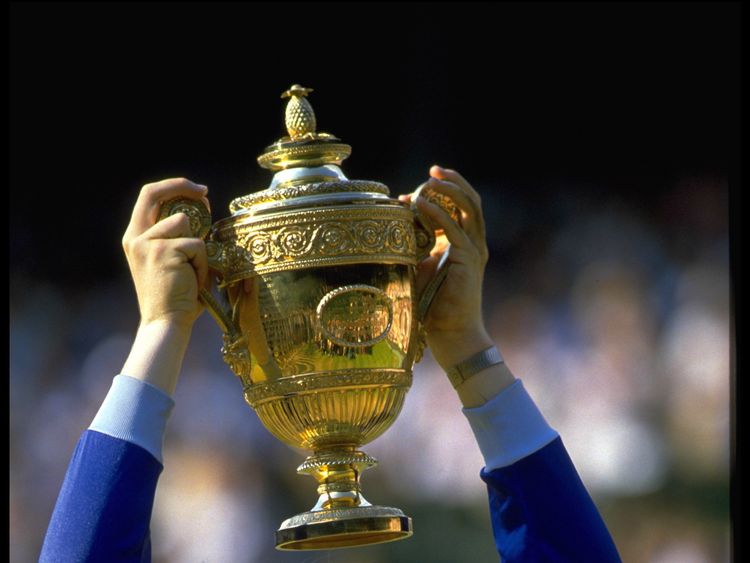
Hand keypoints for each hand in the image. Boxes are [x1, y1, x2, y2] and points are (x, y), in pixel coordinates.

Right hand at [121, 178, 210, 331]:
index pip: (148, 196)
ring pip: (185, 223)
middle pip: (155, 193)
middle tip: (206, 194)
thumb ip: (177, 236)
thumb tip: (200, 213)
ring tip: (194, 271)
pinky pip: (197, 245)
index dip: (173, 187)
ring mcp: (148, 243)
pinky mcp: (164, 251)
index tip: (197, 191)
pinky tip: (194, 280)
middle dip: (183, 187)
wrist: (165, 323)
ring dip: (198, 246)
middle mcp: (136, 237)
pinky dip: (203, 263)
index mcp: (136, 238)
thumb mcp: (170, 260)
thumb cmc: (175, 295)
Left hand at [402, 166, 493, 370]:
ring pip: (469, 209)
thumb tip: (395, 226)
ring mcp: (474, 250)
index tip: (422, 183)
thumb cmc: (433, 306)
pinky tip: (422, 205)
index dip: (445, 191)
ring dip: (450, 190)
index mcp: (464, 244)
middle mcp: (474, 243)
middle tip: (434, 170)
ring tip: (431, 180)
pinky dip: (439, 214)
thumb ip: (415, 246)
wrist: (452, 333)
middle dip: (454, 181)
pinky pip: (455, 229)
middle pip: (471, 201)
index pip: (462, 207)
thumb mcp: (421, 267)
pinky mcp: (469, 260)